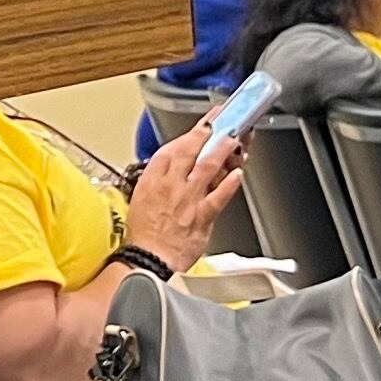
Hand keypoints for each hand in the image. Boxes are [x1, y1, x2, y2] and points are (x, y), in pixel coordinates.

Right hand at [124, 126, 246, 274]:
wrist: (149, 259)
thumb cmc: (144, 234)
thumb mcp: (141, 197)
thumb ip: (159, 180)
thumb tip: (174, 169)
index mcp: (153, 179)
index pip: (172, 148)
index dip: (190, 134)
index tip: (203, 125)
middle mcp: (172, 186)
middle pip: (192, 151)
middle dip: (208, 132)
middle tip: (222, 121)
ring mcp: (189, 200)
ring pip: (208, 168)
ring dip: (223, 150)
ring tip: (236, 138)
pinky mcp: (202, 217)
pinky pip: (218, 197)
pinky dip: (229, 184)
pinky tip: (239, 174)